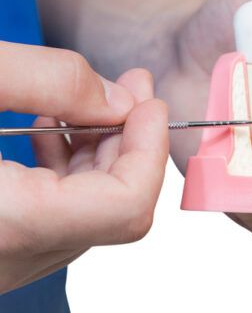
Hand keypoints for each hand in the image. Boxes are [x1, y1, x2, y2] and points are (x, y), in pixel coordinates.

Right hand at [0, 43, 168, 292]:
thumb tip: (119, 100)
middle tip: (131, 85)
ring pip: (88, 209)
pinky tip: (47, 126)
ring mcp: (5, 259)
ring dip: (98, 149)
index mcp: (9, 225)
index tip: (148, 101)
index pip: (126, 205)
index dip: (150, 148)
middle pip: (114, 205)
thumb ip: (45, 79)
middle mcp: (12, 257)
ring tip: (80, 98)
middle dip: (130, 138)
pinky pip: (55, 214)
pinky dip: (65, 167)